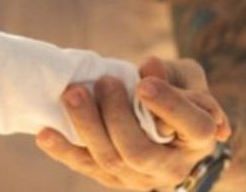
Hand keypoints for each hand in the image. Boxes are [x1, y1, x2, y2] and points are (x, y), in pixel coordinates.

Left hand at [35, 56, 231, 189]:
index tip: (144, 84)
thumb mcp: (186, 76)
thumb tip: (149, 67)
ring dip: (87, 127)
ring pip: (110, 161)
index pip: (193, 126)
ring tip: (72, 94)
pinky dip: (63, 150)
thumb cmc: (178, 93)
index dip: (169, 106)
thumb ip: (172, 72)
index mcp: (200, 137)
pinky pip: (86, 166)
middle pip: (140, 151)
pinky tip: (45, 132)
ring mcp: (140, 177)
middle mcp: (173, 166)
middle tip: (104, 82)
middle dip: (116, 117)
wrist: (166, 127)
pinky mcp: (113, 178)